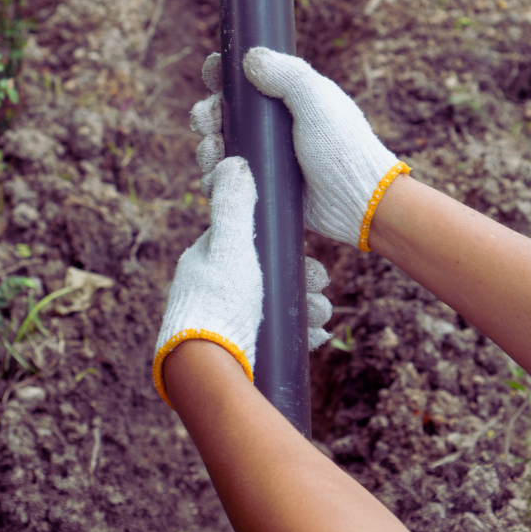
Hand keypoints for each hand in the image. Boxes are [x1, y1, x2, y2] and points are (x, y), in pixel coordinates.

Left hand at [153, 156, 332, 406]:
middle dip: (301, 282)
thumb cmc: (219, 305)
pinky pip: (271, 334)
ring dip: (304, 308)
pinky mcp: (234, 346)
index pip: (250, 242)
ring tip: (323, 316)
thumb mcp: (230, 249)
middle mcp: (213, 288)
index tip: (310, 259)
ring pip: (273, 305)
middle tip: (323, 289)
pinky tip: (314, 336)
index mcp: (207, 261)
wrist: (208, 371)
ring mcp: (223, 318)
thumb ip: (233, 206)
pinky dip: (296, 333)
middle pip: (267, 275)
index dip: (283, 247)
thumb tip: (234, 160)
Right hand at [191, 48, 408, 249]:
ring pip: (216, 149)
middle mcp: (269, 129)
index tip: (213, 73)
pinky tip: (219, 176)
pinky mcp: (258, 190)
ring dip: (206, 148)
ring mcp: (262, 160)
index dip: (222, 76)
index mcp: (283, 100)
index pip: (242, 82)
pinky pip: (224, 182)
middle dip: (206, 114)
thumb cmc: (342, 147)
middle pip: (220, 115)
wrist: (356, 200)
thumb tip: (249, 57)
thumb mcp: (316, 100)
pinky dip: (215, 179)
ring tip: (214, 150)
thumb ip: (287, 75)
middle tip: (209, 120)